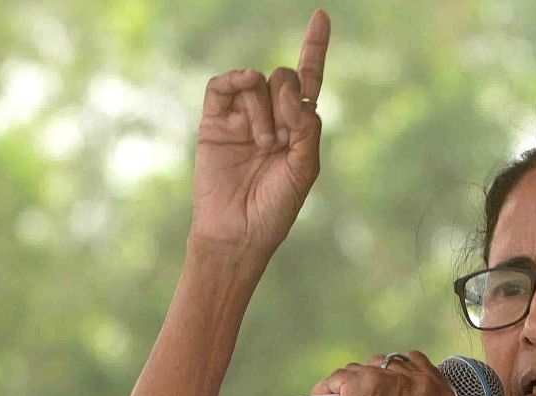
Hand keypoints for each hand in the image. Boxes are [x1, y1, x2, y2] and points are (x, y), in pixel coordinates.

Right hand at [187, 9, 329, 261]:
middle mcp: (270, 116)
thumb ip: (307, 127)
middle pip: (285, 76)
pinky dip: (237, 83)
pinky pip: (224, 84)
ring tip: (261, 144)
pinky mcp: (214, 121)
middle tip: (279, 139)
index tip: (321, 16)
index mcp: (296, 127)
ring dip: (264, 110)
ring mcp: (241, 117)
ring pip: (257, 80)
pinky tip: (245, 105)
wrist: (237, 233)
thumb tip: (288, 91)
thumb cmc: (274, 208)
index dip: (315, 48)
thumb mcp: (304, 169)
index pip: (309, 79)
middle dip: (287, 100)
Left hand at [311, 351, 455, 395]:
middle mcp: (418, 380)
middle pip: (386, 364)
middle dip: (372, 380)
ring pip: (360, 369)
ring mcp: (387, 379)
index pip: (414, 363)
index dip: (394, 376)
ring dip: (350, 385)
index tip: (381, 393)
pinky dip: (327, 389)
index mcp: (440, 394)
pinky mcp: (359, 383)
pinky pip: (337, 377)